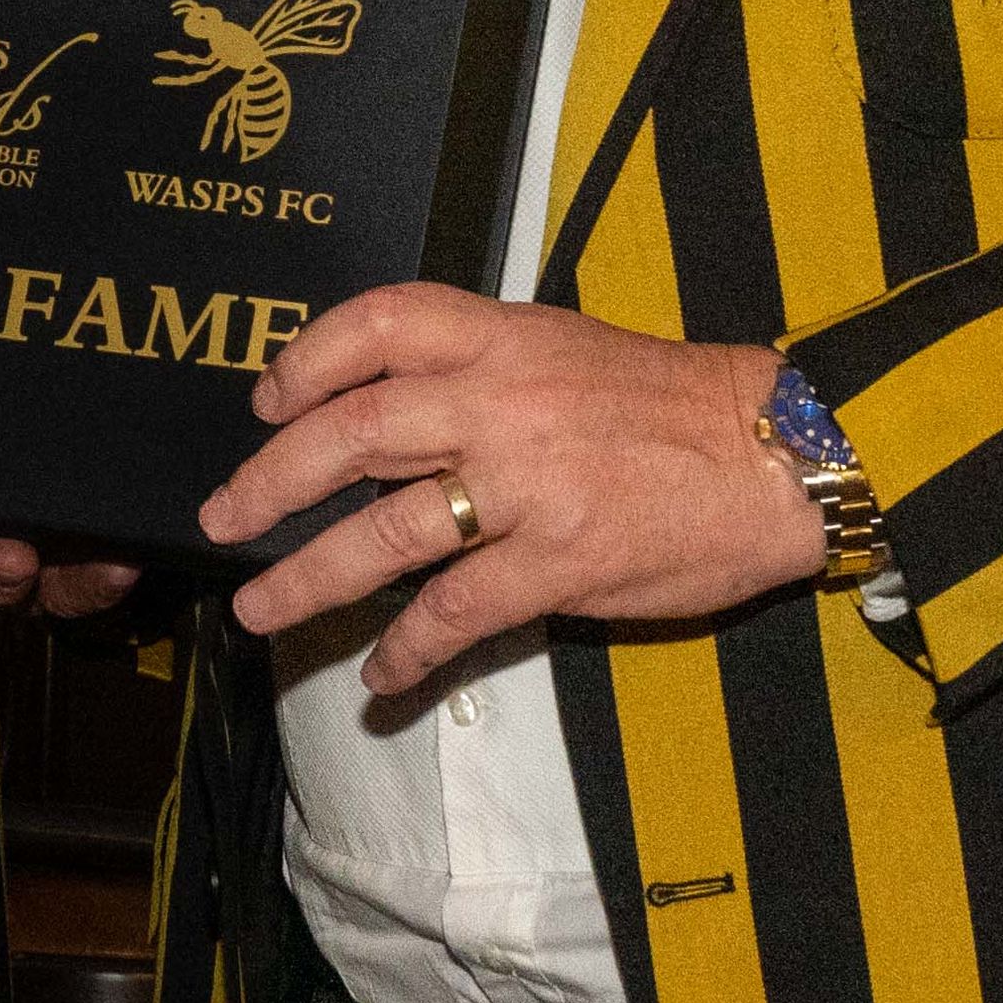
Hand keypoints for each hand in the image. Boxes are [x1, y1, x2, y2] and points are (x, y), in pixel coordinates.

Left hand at [204, 289, 829, 702]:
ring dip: (307, 581)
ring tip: (261, 610)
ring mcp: (528, 486)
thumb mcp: (569, 352)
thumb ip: (484, 372)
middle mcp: (503, 403)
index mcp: (504, 339)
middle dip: (271, 482)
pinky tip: (382, 677)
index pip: (379, 325)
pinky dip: (406, 652)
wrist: (779, 453)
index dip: (306, 360)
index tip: (266, 402)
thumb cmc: (674, 406)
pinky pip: (454, 614)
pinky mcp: (559, 561)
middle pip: (351, 435)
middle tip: (223, 520)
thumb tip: (390, 417)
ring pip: (383, 536)